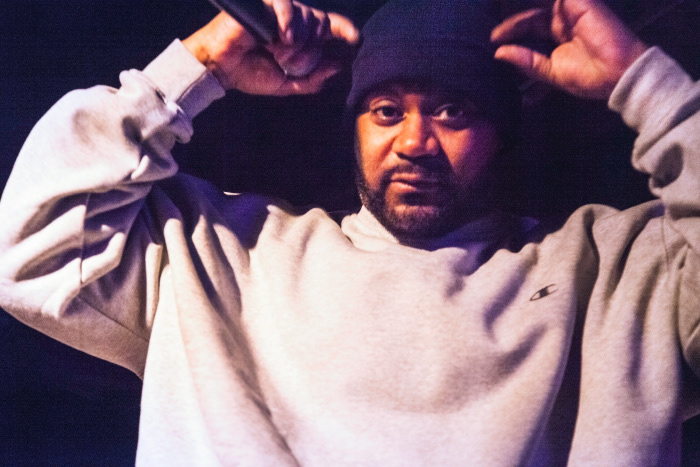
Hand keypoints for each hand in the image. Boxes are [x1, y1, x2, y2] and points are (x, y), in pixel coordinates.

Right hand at [182, 0, 358, 95]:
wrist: (221, 69)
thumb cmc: (250, 74)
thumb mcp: (287, 83)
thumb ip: (313, 79)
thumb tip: (337, 66)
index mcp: (299, 38)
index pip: (328, 26)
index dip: (344, 29)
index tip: (356, 39)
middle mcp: (292, 21)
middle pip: (319, 23)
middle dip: (311, 47)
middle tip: (291, 61)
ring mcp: (278, 11)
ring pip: (306, 15)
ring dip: (297, 40)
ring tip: (279, 53)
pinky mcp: (263, 5)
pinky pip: (286, 4)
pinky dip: (288, 21)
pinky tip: (282, 38)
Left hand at [491, 0, 647, 99]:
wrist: (617, 74)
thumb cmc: (588, 78)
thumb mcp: (550, 72)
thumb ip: (526, 61)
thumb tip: (499, 53)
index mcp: (557, 35)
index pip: (528, 26)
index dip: (510, 30)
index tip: (492, 40)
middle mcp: (563, 20)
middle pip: (530, 14)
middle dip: (511, 20)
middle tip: (492, 31)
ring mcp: (571, 8)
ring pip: (540, 1)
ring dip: (520, 8)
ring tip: (499, 4)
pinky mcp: (578, 1)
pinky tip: (514, 2)